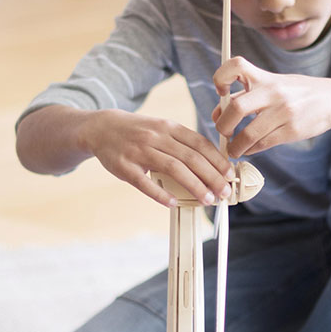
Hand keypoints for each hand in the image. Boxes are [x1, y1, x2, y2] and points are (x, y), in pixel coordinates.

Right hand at [81, 109, 233, 206]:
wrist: (100, 128)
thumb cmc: (139, 132)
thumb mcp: (163, 129)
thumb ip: (185, 143)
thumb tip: (214, 163)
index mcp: (169, 128)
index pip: (200, 144)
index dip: (217, 160)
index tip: (230, 175)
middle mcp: (156, 138)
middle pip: (191, 158)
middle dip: (212, 177)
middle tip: (224, 192)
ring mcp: (139, 152)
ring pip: (173, 169)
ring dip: (194, 186)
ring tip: (207, 199)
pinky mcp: (124, 167)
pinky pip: (144, 183)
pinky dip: (160, 194)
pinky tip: (174, 203)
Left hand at [213, 57, 330, 156]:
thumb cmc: (295, 92)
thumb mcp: (273, 85)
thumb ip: (245, 95)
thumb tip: (217, 114)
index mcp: (265, 77)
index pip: (236, 66)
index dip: (221, 78)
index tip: (221, 93)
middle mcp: (273, 92)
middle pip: (236, 107)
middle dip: (223, 125)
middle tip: (223, 132)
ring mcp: (283, 112)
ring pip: (249, 133)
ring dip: (235, 146)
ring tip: (234, 149)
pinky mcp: (292, 130)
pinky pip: (263, 143)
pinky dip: (251, 149)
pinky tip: (250, 149)